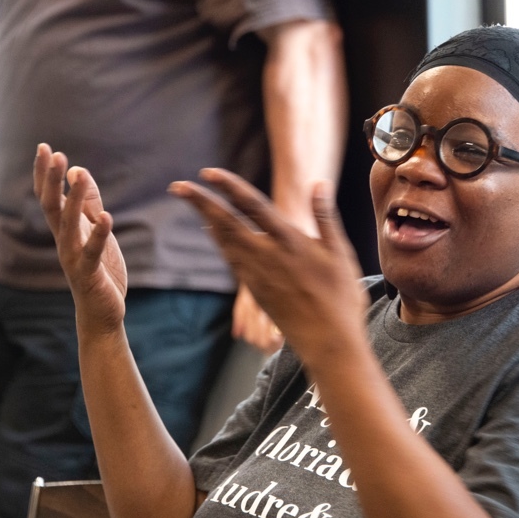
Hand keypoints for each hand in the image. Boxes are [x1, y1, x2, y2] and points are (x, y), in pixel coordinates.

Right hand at [34, 143, 127, 330]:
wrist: (102, 310)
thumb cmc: (99, 269)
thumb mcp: (96, 230)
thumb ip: (88, 203)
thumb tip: (77, 171)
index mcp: (65, 230)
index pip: (49, 197)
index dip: (45, 174)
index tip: (45, 147)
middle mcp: (64, 241)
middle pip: (52, 206)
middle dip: (51, 180)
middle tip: (53, 153)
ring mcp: (73, 258)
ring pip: (69, 225)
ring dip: (75, 199)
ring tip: (80, 175)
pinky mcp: (89, 273)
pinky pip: (92, 251)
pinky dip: (98, 234)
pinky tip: (106, 216)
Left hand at [169, 169, 367, 367]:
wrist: (328, 344)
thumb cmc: (341, 299)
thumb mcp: (341, 254)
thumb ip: (326, 218)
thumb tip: (318, 183)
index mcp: (291, 243)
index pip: (253, 206)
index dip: (229, 187)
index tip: (209, 173)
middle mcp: (268, 257)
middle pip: (227, 223)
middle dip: (201, 202)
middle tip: (177, 186)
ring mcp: (258, 276)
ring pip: (225, 242)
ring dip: (207, 219)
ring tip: (193, 201)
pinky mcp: (255, 291)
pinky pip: (231, 259)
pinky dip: (219, 241)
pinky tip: (214, 233)